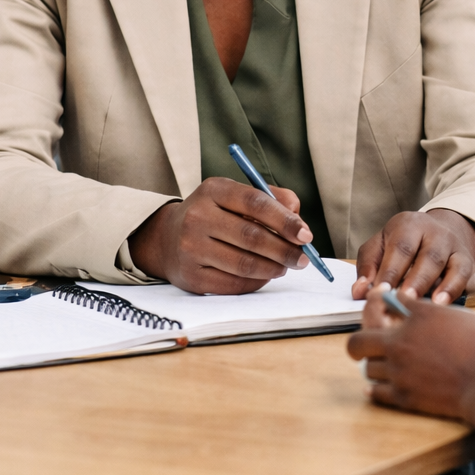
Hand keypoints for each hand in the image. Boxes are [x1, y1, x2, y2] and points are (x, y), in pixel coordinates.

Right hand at [128, 177, 312, 293]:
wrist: (168, 238)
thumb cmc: (215, 214)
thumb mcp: (237, 196)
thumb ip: (272, 199)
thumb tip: (298, 218)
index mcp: (213, 190)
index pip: (255, 202)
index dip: (284, 220)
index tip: (306, 235)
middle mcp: (197, 217)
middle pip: (251, 237)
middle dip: (284, 250)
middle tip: (303, 258)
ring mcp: (190, 248)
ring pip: (244, 264)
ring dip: (273, 268)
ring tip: (286, 266)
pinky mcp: (190, 275)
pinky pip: (232, 283)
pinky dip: (256, 282)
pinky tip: (265, 275)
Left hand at [347, 287, 474, 435]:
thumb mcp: (459, 315)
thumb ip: (430, 309)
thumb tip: (409, 305)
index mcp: (416, 318)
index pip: (382, 304)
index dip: (375, 301)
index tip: (377, 302)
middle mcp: (400, 343)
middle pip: (359, 341)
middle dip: (359, 339)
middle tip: (364, 342)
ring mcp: (399, 372)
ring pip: (367, 367)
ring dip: (372, 363)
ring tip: (380, 363)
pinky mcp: (402, 396)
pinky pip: (376, 392)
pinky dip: (374, 388)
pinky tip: (375, 387)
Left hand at [352, 209, 474, 304]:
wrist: (439, 233)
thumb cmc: (403, 244)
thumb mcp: (381, 245)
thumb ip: (368, 266)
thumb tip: (360, 292)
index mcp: (410, 225)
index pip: (401, 246)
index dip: (391, 270)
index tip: (381, 292)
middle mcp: (438, 233)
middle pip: (430, 256)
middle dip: (417, 280)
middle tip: (405, 300)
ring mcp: (457, 248)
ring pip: (455, 266)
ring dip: (444, 287)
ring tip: (432, 305)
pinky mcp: (470, 265)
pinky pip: (469, 279)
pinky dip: (459, 292)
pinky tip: (447, 306)